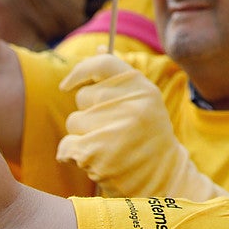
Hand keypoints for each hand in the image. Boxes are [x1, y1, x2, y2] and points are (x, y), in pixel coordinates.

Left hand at [56, 53, 226, 200]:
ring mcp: (115, 131)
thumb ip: (119, 77)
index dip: (79, 71)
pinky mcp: (98, 155)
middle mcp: (131, 106)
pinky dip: (72, 154)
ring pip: (74, 122)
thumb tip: (99, 47)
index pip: (102, 64)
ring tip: (106, 146)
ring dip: (82, 135)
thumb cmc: (148, 136)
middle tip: (108, 129)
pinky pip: (67, 145)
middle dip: (88, 113)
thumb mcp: (143, 102)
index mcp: (142, 89)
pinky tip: (93, 160)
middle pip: (83, 97)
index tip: (67, 85)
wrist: (162, 181)